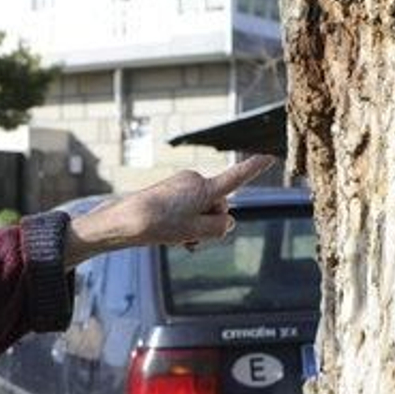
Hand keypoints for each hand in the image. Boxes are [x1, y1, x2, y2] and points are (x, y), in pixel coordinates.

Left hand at [63, 155, 277, 266]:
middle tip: (189, 237)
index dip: (254, 169)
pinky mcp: (170, 190)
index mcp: (204, 188)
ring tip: (175, 237)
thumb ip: (219, 227)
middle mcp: (195, 181)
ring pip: (201, 209)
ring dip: (195, 226)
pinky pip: (187, 208)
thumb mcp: (197, 231)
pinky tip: (171, 234)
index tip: (269, 157)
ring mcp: (181, 184)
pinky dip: (184, 222)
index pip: (236, 178)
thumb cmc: (159, 225)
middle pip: (218, 206)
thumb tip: (226, 221)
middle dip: (209, 222)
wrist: (125, 221)